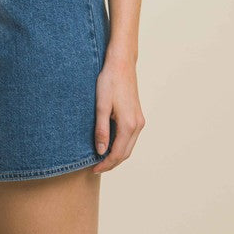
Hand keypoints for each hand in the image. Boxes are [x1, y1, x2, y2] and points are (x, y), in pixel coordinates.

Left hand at [91, 52, 144, 172]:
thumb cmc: (109, 81)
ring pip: (129, 145)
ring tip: (101, 157)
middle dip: (112, 162)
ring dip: (117, 154)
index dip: (106, 164)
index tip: (93, 169)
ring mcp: (139, 119)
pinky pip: (130, 136)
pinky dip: (121, 144)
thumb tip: (101, 151)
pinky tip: (110, 142)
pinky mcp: (137, 114)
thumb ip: (101, 130)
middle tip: (96, 167)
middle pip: (126, 153)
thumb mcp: (101, 106)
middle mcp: (138, 124)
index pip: (118, 153)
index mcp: (129, 124)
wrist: (121, 63)